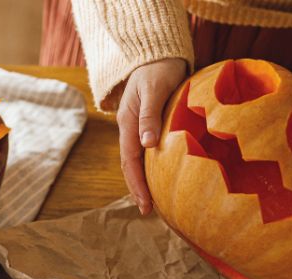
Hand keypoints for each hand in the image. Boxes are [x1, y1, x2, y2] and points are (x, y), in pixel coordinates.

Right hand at [116, 58, 186, 214]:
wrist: (160, 54)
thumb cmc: (158, 70)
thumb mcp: (154, 90)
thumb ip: (150, 116)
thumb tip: (147, 145)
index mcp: (128, 122)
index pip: (130, 160)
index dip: (136, 184)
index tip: (145, 204)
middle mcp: (131, 128)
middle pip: (132, 165)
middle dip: (138, 188)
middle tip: (148, 211)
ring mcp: (140, 128)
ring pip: (140, 160)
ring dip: (145, 181)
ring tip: (154, 202)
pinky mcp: (151, 126)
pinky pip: (150, 152)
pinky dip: (154, 168)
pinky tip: (163, 179)